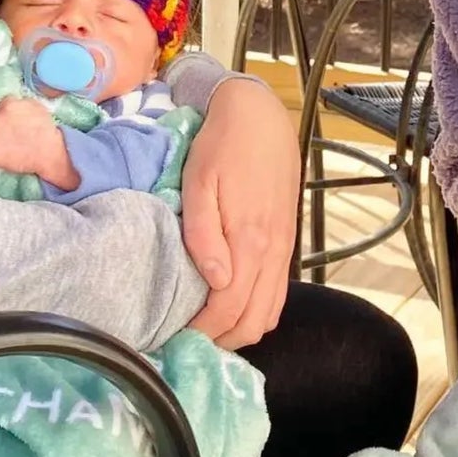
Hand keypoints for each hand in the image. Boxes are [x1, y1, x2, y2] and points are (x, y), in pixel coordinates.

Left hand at [0, 97, 75, 187]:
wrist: (49, 153)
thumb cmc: (46, 130)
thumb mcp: (37, 107)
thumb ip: (20, 102)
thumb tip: (12, 103)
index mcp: (8, 105)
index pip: (0, 107)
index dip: (7, 115)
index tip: (13, 122)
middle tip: (12, 135)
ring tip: (9, 147)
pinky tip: (2, 157)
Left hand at [182, 78, 298, 349]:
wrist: (259, 115)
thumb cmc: (221, 145)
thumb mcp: (199, 181)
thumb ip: (205, 234)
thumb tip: (215, 282)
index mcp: (250, 239)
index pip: (228, 310)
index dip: (200, 333)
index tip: (170, 338)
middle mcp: (274, 250)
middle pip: (253, 322)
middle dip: (219, 341)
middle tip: (182, 341)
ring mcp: (284, 247)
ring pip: (270, 313)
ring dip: (240, 330)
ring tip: (205, 330)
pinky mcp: (287, 239)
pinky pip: (278, 292)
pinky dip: (257, 311)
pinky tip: (231, 306)